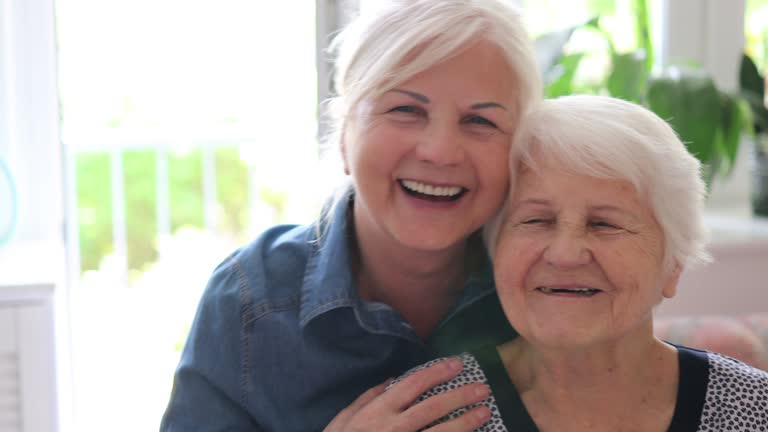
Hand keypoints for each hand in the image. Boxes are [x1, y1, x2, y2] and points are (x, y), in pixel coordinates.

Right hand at [324, 357, 490, 431]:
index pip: (413, 384)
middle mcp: (395, 427)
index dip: (437, 372)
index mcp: (378, 410)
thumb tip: (391, 380)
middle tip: (482, 388)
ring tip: (485, 412)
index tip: (457, 364)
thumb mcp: (343, 419)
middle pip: (433, 407)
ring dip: (465, 422)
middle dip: (460, 395)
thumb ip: (367, 398)